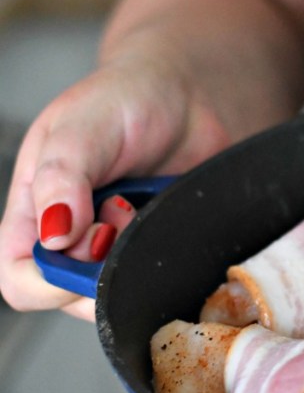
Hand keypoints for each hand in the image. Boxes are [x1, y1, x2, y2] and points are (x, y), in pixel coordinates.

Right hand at [0, 57, 228, 319]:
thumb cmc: (124, 100)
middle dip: (104, 267)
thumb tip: (53, 237)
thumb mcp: (79, 127)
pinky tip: (172, 219)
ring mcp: (123, 251)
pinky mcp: (164, 250)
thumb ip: (60, 178)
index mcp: (36, 215)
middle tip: (126, 213)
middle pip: (75, 299)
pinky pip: (167, 280)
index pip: (21, 281)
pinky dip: (172, 258)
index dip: (48, 280)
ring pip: (124, 294)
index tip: (87, 241)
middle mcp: (76, 242)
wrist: (192, 93)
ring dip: (140, 260)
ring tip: (147, 208)